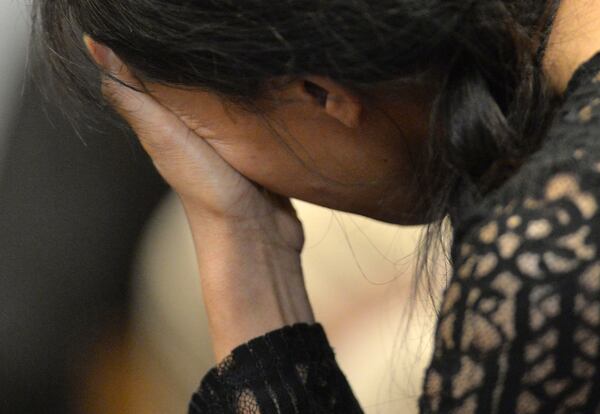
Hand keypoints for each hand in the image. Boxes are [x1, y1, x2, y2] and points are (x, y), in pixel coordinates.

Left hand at [84, 37, 314, 360]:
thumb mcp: (167, 138)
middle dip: (197, 62)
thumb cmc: (210, 194)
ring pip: (224, 102)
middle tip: (211, 34)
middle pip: (191, 86)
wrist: (257, 239)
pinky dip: (255, 103)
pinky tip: (265, 90)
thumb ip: (136, 97)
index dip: (155, 49)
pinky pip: (252, 119)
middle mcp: (195, 134)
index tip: (163, 24)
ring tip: (239, 52)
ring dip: (228, 81)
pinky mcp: (256, 151)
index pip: (153, 77)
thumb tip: (94, 47)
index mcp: (167, 127)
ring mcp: (228, 143)